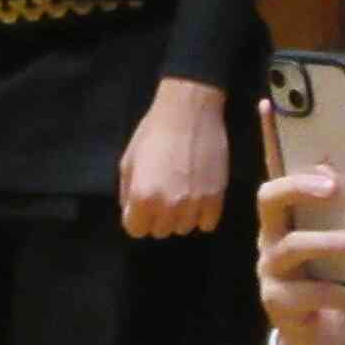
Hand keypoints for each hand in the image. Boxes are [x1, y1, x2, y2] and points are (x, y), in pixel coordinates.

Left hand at [118, 78, 229, 238]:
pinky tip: (198, 197)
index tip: (142, 203)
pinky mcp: (217, 198)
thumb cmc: (154, 133)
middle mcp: (168, 207)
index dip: (136, 217)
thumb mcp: (128, 161)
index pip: (135, 230)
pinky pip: (207, 223)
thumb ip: (127, 193)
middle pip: (159, 231)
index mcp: (142, 198)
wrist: (190, 113)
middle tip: (162, 193)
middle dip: (157, 216)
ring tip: (181, 192)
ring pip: (184, 228)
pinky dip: (202, 214)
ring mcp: (195, 204)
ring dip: (180, 216)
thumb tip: (131, 212)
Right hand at [254, 153, 344, 344]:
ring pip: (292, 246)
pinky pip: (309, 293)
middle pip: (269, 198)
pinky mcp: (279, 303)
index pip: (276, 168)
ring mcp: (271, 270)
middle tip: (334, 185)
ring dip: (331, 240)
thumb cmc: (337, 276)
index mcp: (287, 215)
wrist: (320, 337)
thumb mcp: (343, 238)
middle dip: (299, 187)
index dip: (270, 137)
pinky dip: (340, 293)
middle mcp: (271, 237)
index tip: (270, 103)